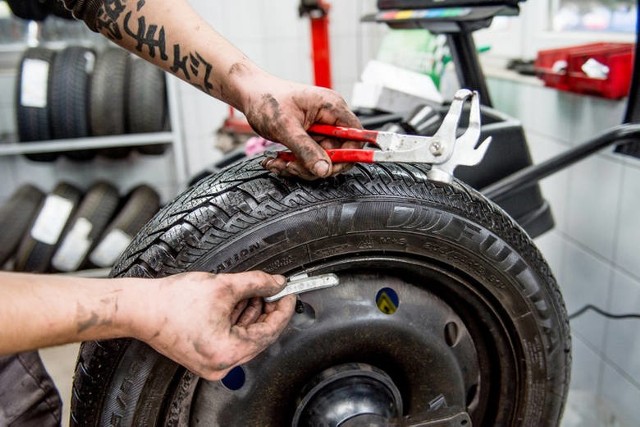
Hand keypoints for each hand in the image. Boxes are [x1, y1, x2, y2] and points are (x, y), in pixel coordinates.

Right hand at [134, 271, 295, 380]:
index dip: (283, 309)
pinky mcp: (204, 357)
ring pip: (244, 336)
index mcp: (228, 352)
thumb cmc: (172, 302)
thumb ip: (256, 283)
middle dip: (267, 310)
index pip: (269, 332)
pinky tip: (238, 302)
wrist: (142, 308)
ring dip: (252, 313)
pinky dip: (237, 320)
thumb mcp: (224, 286)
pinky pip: (231, 338)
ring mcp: (212, 363)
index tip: (289, 295)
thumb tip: (276, 282)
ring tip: (254, 292)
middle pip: (258, 336)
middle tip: (273, 291)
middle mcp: (222, 365)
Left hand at [240, 73, 362, 178]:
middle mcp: (330, 118)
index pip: (356, 136)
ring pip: (322, 160)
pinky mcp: (310, 137)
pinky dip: (294, 164)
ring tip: (279, 163)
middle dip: (315, 165)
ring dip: (300, 167)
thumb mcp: (285, 127)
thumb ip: (306, 150)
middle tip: (292, 167)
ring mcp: (320, 129)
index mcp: (332, 108)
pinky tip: (277, 161)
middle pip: (338, 153)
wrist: (250, 93)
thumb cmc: (267, 99)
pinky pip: (310, 158)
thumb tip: (324, 170)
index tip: (327, 167)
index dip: (347, 155)